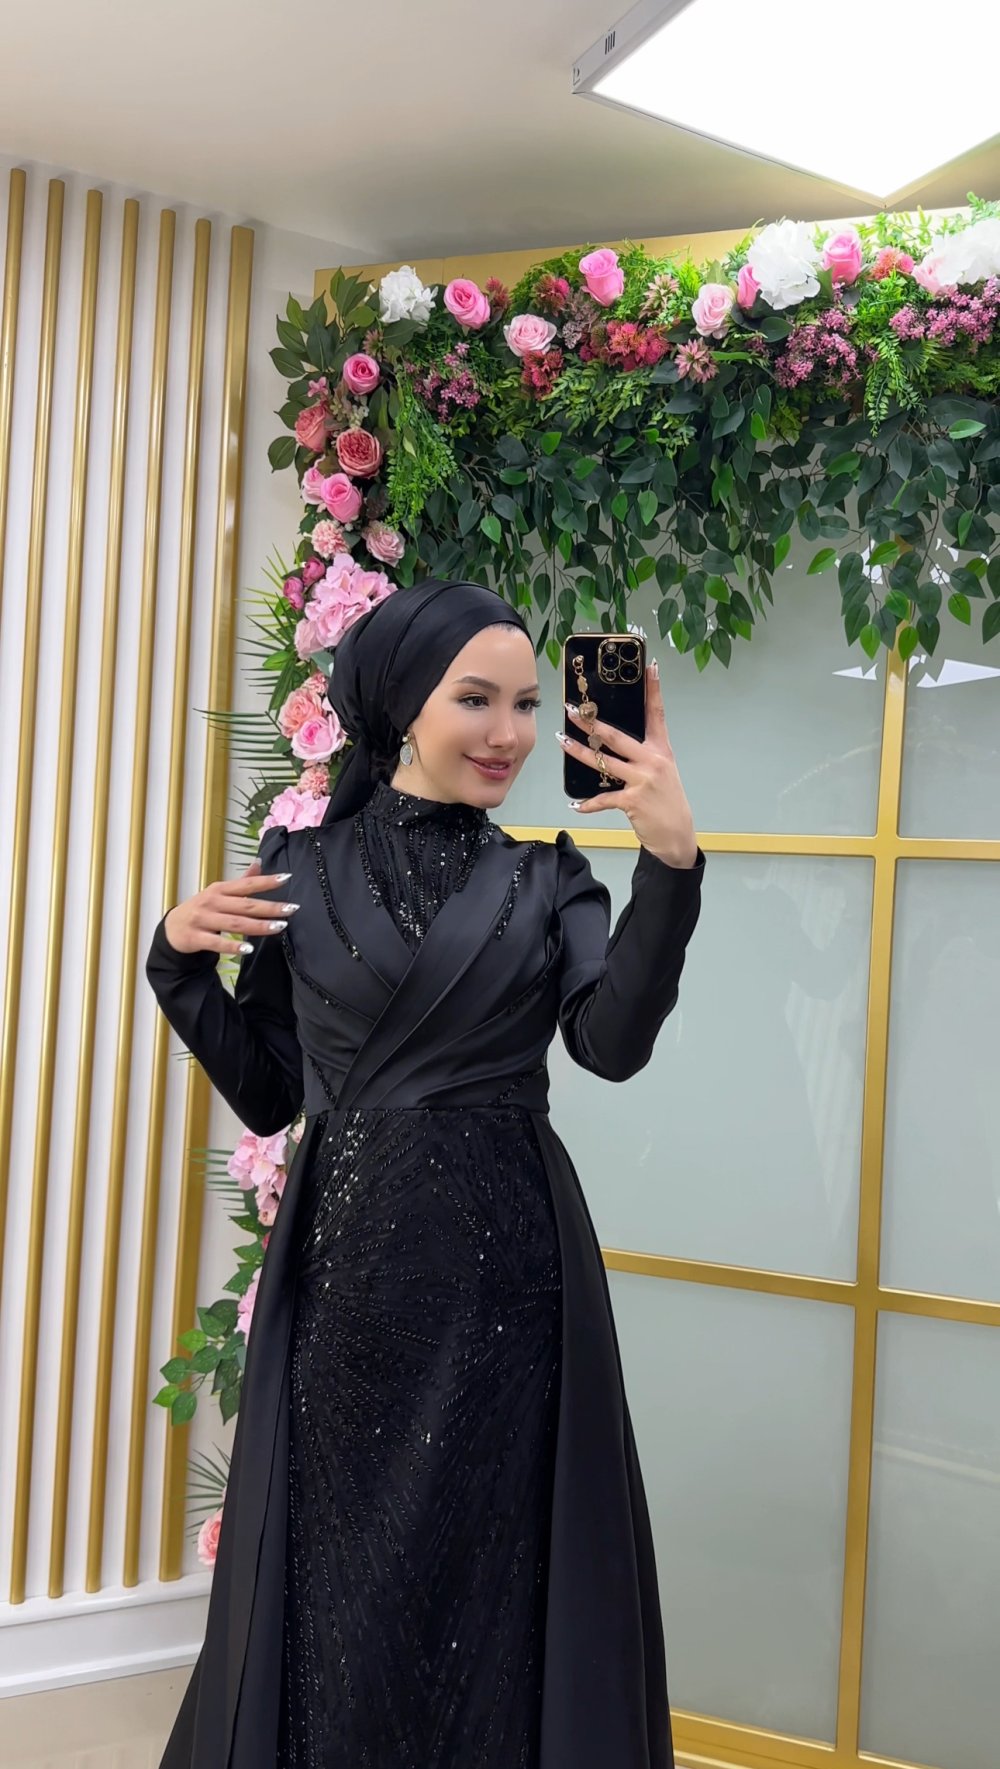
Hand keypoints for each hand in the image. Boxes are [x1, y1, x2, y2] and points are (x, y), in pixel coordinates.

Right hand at [163, 858, 298, 956]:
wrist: (172, 928)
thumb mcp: (220, 892)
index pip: (246, 884)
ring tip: (278, 927)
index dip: (266, 881)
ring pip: (235, 923)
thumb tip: (259, 862)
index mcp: (220, 889)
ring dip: (258, 926)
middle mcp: (212, 902)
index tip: (286, 878)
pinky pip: (217, 943)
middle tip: (291, 909)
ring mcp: (203, 919)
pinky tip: (249, 949)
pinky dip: (233, 945)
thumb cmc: (203, 909)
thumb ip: (241, 881)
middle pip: (245, 905)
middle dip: (269, 907)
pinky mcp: (196, 938)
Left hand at [557, 662, 698, 869]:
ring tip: (561, 740)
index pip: (657, 714)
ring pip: (603, 762)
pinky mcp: (632, 801)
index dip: (654, 690)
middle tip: (573, 710)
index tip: (651, 667)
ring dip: (579, 752)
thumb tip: (613, 743)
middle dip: (591, 722)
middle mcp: (652, 761)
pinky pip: (603, 799)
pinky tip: (575, 805)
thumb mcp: (662, 772)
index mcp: (661, 750)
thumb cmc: (666, 802)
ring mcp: (642, 780)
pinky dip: (587, 804)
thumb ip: (642, 756)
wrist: (677, 835)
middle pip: (617, 736)